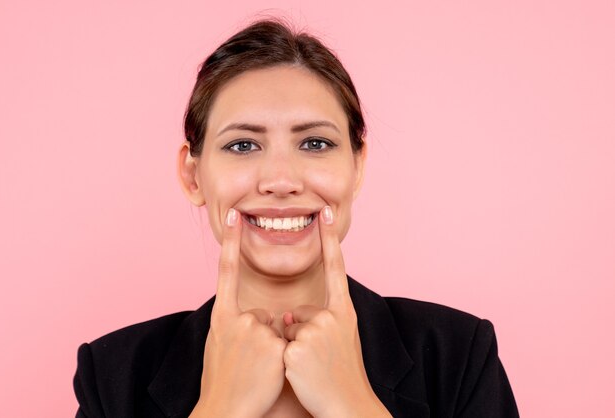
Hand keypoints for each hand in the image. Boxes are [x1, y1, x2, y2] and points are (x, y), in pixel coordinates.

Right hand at [191, 208, 286, 417]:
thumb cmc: (222, 382)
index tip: (235, 214)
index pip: (226, 271)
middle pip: (266, 315)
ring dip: (276, 348)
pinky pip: (289, 344)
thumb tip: (249, 316)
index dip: (230, 242)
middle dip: (266, 336)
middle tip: (250, 362)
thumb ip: (235, 324)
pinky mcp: (275, 346)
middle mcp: (237, 319)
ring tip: (257, 370)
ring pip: (280, 330)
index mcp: (221, 317)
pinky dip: (285, 358)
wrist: (225, 413)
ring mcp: (256, 332)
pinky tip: (269, 373)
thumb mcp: (219, 345)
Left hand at [282, 206, 388, 417]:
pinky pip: (279, 347)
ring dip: (290, 349)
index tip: (325, 210)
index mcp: (344, 312)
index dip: (331, 239)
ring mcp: (315, 332)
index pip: (335, 269)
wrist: (349, 409)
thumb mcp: (340, 341)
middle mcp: (333, 317)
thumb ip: (319, 321)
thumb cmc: (341, 377)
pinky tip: (301, 374)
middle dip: (298, 335)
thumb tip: (287, 317)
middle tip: (318, 359)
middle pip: (297, 313)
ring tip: (311, 368)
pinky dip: (284, 362)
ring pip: (285, 331)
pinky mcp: (297, 348)